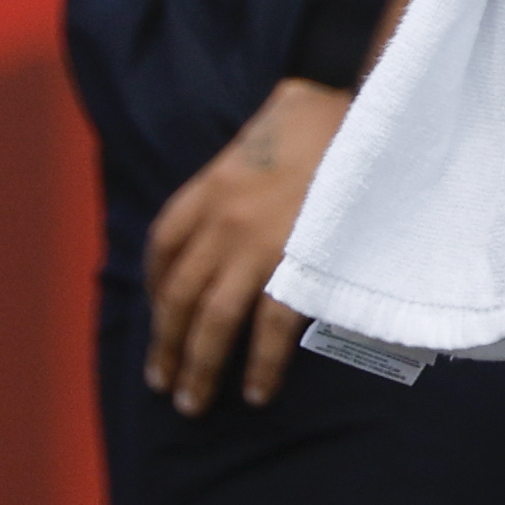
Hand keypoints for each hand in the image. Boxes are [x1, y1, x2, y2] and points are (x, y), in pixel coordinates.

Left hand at [144, 77, 347, 415]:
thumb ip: (234, 182)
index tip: (158, 317)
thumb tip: (231, 221)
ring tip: (193, 401)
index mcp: (208, 188)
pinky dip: (260, 362)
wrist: (350, 102)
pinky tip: (256, 391)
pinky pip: (268, 324)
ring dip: (199, 365)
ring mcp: (256, 242)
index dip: (154, 287)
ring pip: (212, 318)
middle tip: (163, 384)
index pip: (162, 246)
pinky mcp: (295, 258)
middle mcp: (221, 219)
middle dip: (167, 345)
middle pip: (178, 296)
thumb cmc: (309, 118)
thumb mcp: (252, 143)